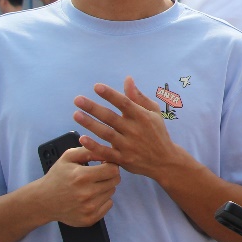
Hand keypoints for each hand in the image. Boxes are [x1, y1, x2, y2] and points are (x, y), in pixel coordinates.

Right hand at [38, 146, 120, 226]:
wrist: (43, 201)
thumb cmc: (57, 177)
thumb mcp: (68, 157)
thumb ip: (88, 151)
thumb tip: (106, 150)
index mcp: (82, 176)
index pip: (113, 170)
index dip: (110, 164)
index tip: (104, 164)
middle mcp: (87, 194)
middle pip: (115, 181)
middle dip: (109, 175)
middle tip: (99, 175)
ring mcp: (89, 208)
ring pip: (111, 192)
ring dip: (105, 187)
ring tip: (91, 186)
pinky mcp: (90, 219)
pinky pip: (108, 205)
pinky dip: (103, 200)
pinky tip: (91, 197)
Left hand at [73, 77, 188, 180]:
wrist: (165, 161)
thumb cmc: (158, 133)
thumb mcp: (153, 112)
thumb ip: (138, 97)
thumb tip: (127, 79)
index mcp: (142, 116)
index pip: (124, 103)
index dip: (110, 94)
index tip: (96, 87)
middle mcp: (134, 130)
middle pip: (111, 117)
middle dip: (93, 108)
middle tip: (77, 99)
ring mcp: (128, 145)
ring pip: (106, 133)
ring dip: (90, 124)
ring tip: (76, 114)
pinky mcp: (123, 159)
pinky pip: (106, 152)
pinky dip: (94, 146)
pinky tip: (82, 139)